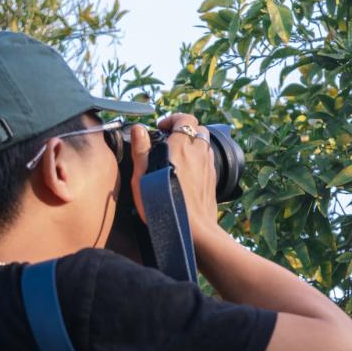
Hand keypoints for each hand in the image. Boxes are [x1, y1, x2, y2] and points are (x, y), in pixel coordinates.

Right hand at [129, 113, 221, 242]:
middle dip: (186, 130)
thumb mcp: (142, 179)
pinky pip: (209, 161)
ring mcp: (208, 167)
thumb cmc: (164, 206)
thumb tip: (139, 129)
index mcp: (181, 148)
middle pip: (199, 129)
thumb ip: (141, 151)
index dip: (174, 119)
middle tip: (170, 140)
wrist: (193, 231)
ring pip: (205, 145)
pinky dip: (200, 159)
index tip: (161, 128)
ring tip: (179, 156)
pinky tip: (188, 173)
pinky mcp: (213, 180)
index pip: (185, 119)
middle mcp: (198, 153)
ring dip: (194, 144)